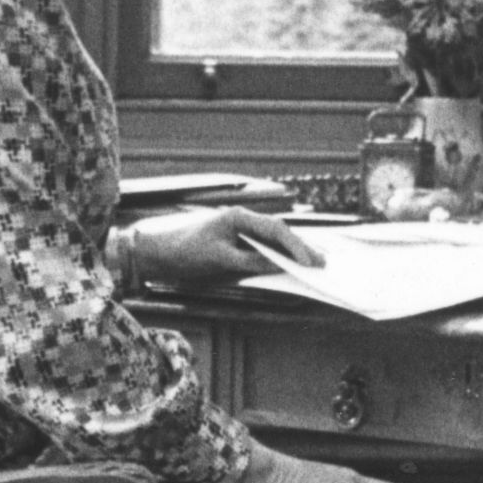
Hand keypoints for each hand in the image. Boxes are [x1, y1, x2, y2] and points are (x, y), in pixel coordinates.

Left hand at [126, 205, 320, 291]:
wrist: (159, 254)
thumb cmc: (185, 252)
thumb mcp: (220, 260)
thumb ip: (250, 261)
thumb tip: (279, 265)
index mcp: (239, 217)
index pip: (275, 230)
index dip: (295, 246)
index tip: (310, 261)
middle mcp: (243, 220)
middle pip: (280, 232)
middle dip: (301, 247)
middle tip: (322, 263)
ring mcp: (241, 230)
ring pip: (275, 240)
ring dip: (293, 252)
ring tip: (313, 264)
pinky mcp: (238, 243)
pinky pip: (264, 248)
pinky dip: (279, 256)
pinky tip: (290, 264)